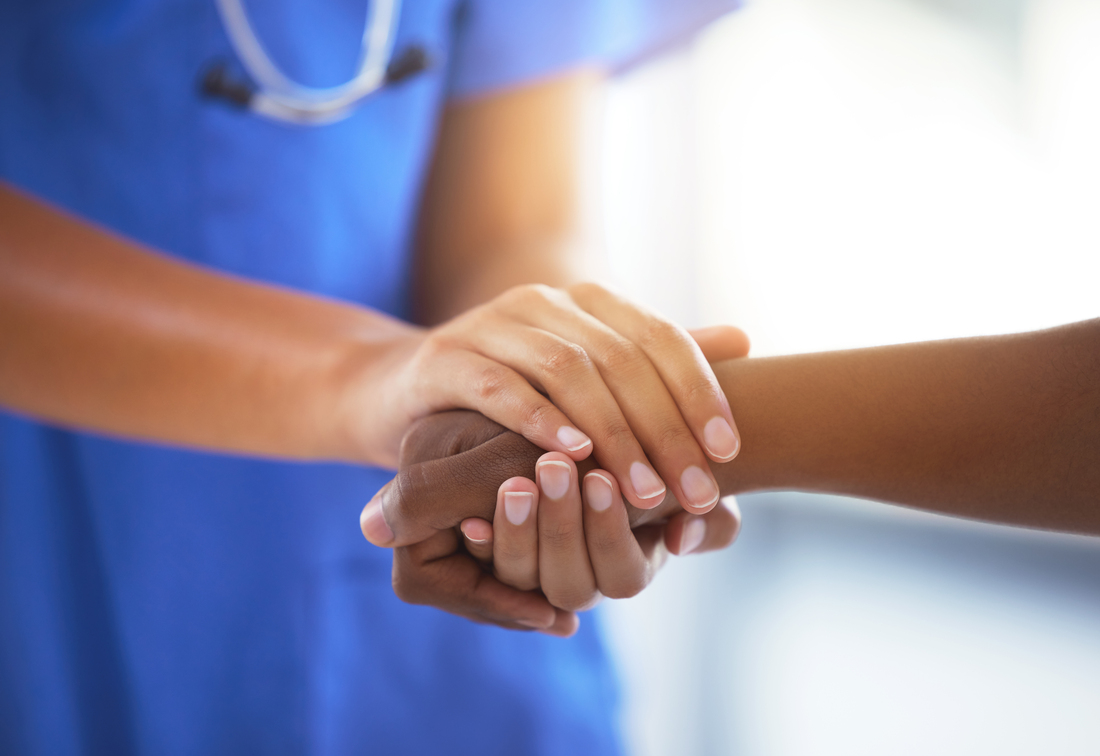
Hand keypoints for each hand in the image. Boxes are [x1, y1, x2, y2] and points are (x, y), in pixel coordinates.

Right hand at [360, 323, 748, 633]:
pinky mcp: (445, 358)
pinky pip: (498, 386)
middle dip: (665, 428)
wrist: (403, 390)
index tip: (728, 451)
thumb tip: (744, 340)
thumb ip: (654, 361)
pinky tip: (572, 456)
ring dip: (612, 435)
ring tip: (644, 490)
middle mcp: (542, 302)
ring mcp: (490, 325)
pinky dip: (539, 419)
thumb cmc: (509, 394)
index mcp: (586, 302)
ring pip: (567, 371)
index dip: (700, 390)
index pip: (659, 338)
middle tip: (693, 489)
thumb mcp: (584, 378)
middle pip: (621, 359)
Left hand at [458, 453, 741, 628]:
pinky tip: (471, 516)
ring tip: (515, 483)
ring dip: (518, 534)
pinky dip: (480, 543)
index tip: (603, 478)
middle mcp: (579, 579)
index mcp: (627, 569)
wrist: (589, 439)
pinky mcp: (493, 555)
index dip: (610, 531)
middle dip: (562, 526)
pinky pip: (479, 569)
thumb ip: (708, 516)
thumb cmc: (653, 460)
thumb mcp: (689, 485)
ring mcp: (532, 572)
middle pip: (568, 584)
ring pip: (521, 578)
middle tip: (554, 467)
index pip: (621, 575)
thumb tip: (682, 536)